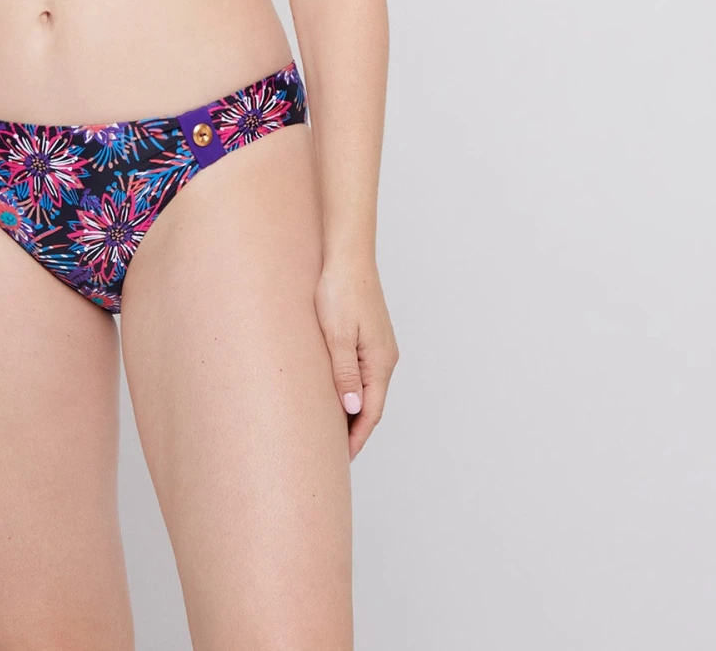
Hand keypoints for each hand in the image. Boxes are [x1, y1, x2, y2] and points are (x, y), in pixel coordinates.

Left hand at [314, 257, 398, 460]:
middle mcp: (385, 358)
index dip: (356, 438)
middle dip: (355, 430)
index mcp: (380, 362)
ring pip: (367, 389)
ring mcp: (379, 347)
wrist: (348, 256)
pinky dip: (351, 390)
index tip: (340, 460)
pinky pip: (363, 373)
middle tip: (332, 453)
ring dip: (352, 410)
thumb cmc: (339, 291)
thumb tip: (352, 410)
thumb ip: (344, 374)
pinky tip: (335, 393)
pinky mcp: (370, 337)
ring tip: (329, 429)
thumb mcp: (337, 335)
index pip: (371, 412)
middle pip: (372, 404)